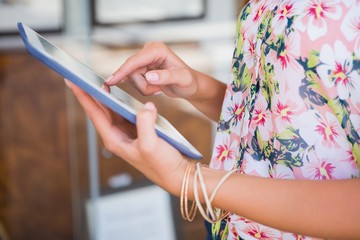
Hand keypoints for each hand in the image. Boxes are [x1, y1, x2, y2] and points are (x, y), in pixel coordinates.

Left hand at [66, 80, 187, 195]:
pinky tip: (119, 94)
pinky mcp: (138, 131)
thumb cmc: (161, 165)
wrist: (176, 174)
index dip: (83, 96)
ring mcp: (127, 134)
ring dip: (105, 97)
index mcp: (114, 140)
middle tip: (79, 76)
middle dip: (89, 94)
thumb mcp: (151, 144)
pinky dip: (121, 102)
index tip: (71, 81)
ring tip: (95, 81)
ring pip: (112, 111)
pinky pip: (126, 113)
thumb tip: (146, 106)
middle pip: (100, 111)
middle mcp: (117, 136)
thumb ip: (145, 123)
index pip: (95, 114)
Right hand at [105, 42, 198, 98]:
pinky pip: (134, 81)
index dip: (122, 71)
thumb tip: (149, 76)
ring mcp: (144, 60)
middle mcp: (149, 51)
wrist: (189, 86)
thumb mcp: (181, 80)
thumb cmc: (188, 82)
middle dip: (142, 85)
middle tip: (157, 91)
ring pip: (131, 78)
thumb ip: (166, 77)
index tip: (111, 81)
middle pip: (131, 71)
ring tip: (159, 89)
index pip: (135, 61)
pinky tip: (156, 88)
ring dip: (144, 88)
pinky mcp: (142, 68)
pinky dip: (144, 89)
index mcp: (157, 49)